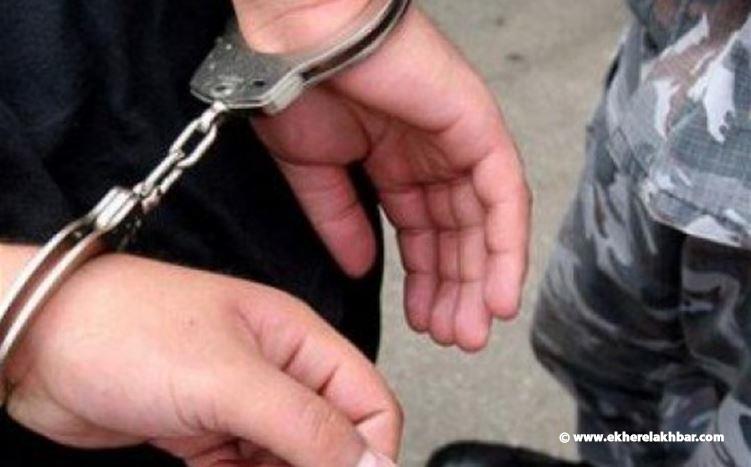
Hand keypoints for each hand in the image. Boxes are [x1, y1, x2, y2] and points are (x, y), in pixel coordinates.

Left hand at [1, 247, 400, 466]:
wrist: (34, 344)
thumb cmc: (122, 326)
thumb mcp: (228, 378)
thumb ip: (305, 422)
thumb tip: (370, 461)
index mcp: (297, 338)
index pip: (368, 401)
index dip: (371, 452)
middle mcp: (275, 369)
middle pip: (331, 435)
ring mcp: (238, 401)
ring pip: (289, 456)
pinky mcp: (204, 430)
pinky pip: (247, 466)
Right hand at [232, 1, 530, 350]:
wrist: (302, 36)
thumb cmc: (302, 87)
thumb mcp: (315, 173)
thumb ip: (341, 221)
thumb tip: (360, 266)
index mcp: (398, 163)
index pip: (425, 233)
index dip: (426, 280)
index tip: (424, 321)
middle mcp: (434, 155)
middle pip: (459, 234)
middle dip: (457, 289)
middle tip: (455, 337)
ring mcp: (459, 140)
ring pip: (485, 222)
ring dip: (482, 280)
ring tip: (471, 329)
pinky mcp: (478, 126)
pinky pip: (504, 194)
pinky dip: (506, 246)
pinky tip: (499, 293)